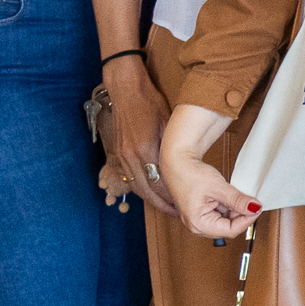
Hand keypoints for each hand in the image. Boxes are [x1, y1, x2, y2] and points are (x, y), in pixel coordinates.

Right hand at [101, 56, 177, 217]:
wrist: (125, 91)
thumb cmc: (150, 102)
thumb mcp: (168, 122)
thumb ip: (172, 145)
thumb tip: (184, 165)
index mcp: (147, 149)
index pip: (161, 182)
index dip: (173, 197)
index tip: (185, 206)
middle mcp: (132, 157)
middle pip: (148, 190)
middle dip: (163, 204)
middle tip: (178, 214)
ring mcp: (123, 156)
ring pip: (137, 187)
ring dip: (152, 199)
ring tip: (167, 207)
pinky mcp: (119, 154)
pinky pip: (131, 177)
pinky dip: (142, 188)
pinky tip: (152, 192)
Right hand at [157, 123, 260, 240]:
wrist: (177, 163)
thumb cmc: (190, 174)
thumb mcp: (218, 187)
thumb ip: (237, 200)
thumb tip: (255, 208)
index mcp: (198, 223)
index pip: (230, 230)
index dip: (247, 220)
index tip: (258, 208)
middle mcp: (196, 225)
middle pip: (227, 228)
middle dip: (241, 216)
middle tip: (252, 201)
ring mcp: (198, 220)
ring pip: (225, 222)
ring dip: (235, 211)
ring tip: (238, 196)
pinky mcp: (201, 213)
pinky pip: (220, 215)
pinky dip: (228, 207)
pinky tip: (230, 196)